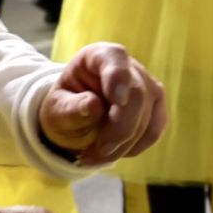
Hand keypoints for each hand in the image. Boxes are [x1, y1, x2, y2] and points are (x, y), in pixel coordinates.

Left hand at [40, 42, 168, 165]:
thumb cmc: (65, 105)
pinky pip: (154, 131)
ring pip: (148, 117)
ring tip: (95, 156)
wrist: (77, 115)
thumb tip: (93, 106)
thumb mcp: (56, 108)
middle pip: (137, 95)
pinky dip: (134, 147)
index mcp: (100, 56)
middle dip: (120, 129)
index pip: (115, 59)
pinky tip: (114, 152)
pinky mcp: (156, 107)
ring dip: (123, 144)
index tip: (118, 99)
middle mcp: (130, 67)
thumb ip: (71, 107)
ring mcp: (148, 86)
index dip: (119, 78)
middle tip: (99, 151)